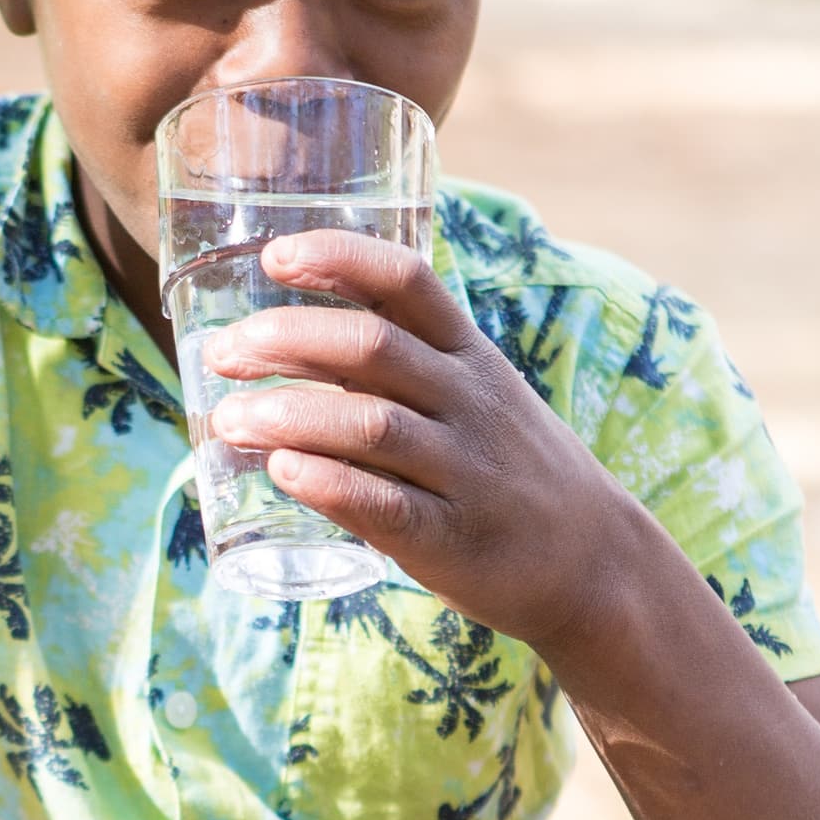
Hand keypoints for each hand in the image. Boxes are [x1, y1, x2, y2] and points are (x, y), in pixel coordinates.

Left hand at [206, 230, 646, 660]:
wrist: (597, 562)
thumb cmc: (509, 470)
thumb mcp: (476, 396)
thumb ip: (397, 370)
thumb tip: (277, 345)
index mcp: (470, 355)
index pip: (406, 282)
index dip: (338, 258)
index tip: (273, 257)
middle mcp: (469, 402)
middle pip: (372, 348)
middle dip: (287, 340)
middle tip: (223, 351)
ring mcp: (464, 472)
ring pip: (370, 426)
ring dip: (288, 416)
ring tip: (226, 420)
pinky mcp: (451, 540)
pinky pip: (386, 505)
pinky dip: (329, 485)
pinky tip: (281, 472)